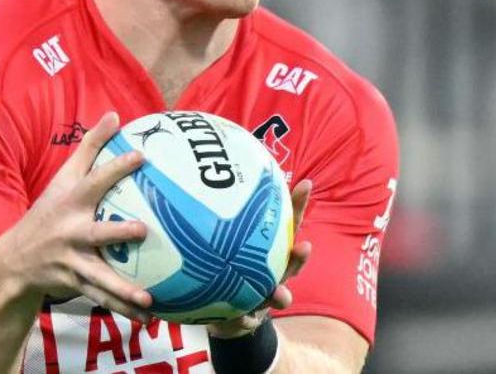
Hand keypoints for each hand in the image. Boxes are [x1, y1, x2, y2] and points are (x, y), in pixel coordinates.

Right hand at [0, 112, 153, 321]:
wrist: (16, 259)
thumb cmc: (49, 210)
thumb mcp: (64, 177)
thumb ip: (90, 146)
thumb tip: (115, 114)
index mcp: (71, 203)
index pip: (96, 181)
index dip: (116, 167)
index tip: (141, 156)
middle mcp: (71, 233)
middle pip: (95, 233)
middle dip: (116, 232)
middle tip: (141, 231)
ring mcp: (72, 261)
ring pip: (100, 276)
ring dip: (122, 289)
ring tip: (148, 298)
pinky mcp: (76, 284)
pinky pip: (102, 298)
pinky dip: (123, 309)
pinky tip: (149, 316)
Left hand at [207, 179, 312, 338]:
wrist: (221, 314)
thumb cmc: (222, 270)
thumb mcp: (219, 244)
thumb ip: (212, 218)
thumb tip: (190, 175)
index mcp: (269, 251)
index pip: (287, 225)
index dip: (298, 206)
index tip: (305, 185)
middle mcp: (273, 272)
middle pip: (292, 262)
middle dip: (299, 254)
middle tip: (304, 246)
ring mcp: (265, 297)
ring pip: (278, 295)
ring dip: (281, 295)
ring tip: (281, 294)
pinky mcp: (250, 319)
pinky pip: (246, 320)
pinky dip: (244, 320)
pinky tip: (240, 319)